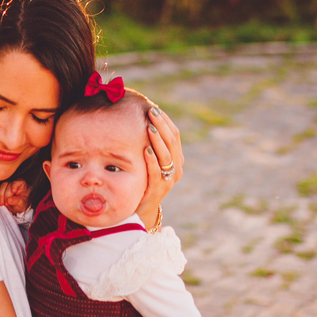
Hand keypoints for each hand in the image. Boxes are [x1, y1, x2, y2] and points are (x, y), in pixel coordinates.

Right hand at [0, 177, 30, 215]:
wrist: (17, 207)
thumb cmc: (21, 204)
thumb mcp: (22, 205)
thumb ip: (17, 201)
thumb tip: (9, 200)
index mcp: (21, 184)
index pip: (17, 182)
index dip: (14, 186)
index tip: (13, 191)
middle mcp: (13, 183)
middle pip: (7, 184)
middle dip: (6, 194)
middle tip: (7, 203)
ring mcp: (7, 184)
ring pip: (1, 186)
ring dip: (1, 196)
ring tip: (2, 203)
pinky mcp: (1, 188)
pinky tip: (1, 201)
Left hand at [137, 103, 183, 227]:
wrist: (142, 207)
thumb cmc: (143, 178)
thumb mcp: (149, 160)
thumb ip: (149, 143)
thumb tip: (140, 117)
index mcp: (177, 158)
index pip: (175, 135)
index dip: (166, 121)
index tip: (155, 109)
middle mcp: (176, 168)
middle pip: (172, 142)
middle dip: (162, 125)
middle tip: (151, 112)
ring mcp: (169, 179)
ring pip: (167, 155)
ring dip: (158, 139)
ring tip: (150, 126)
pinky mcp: (159, 189)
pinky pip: (157, 172)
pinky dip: (152, 160)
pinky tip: (146, 149)